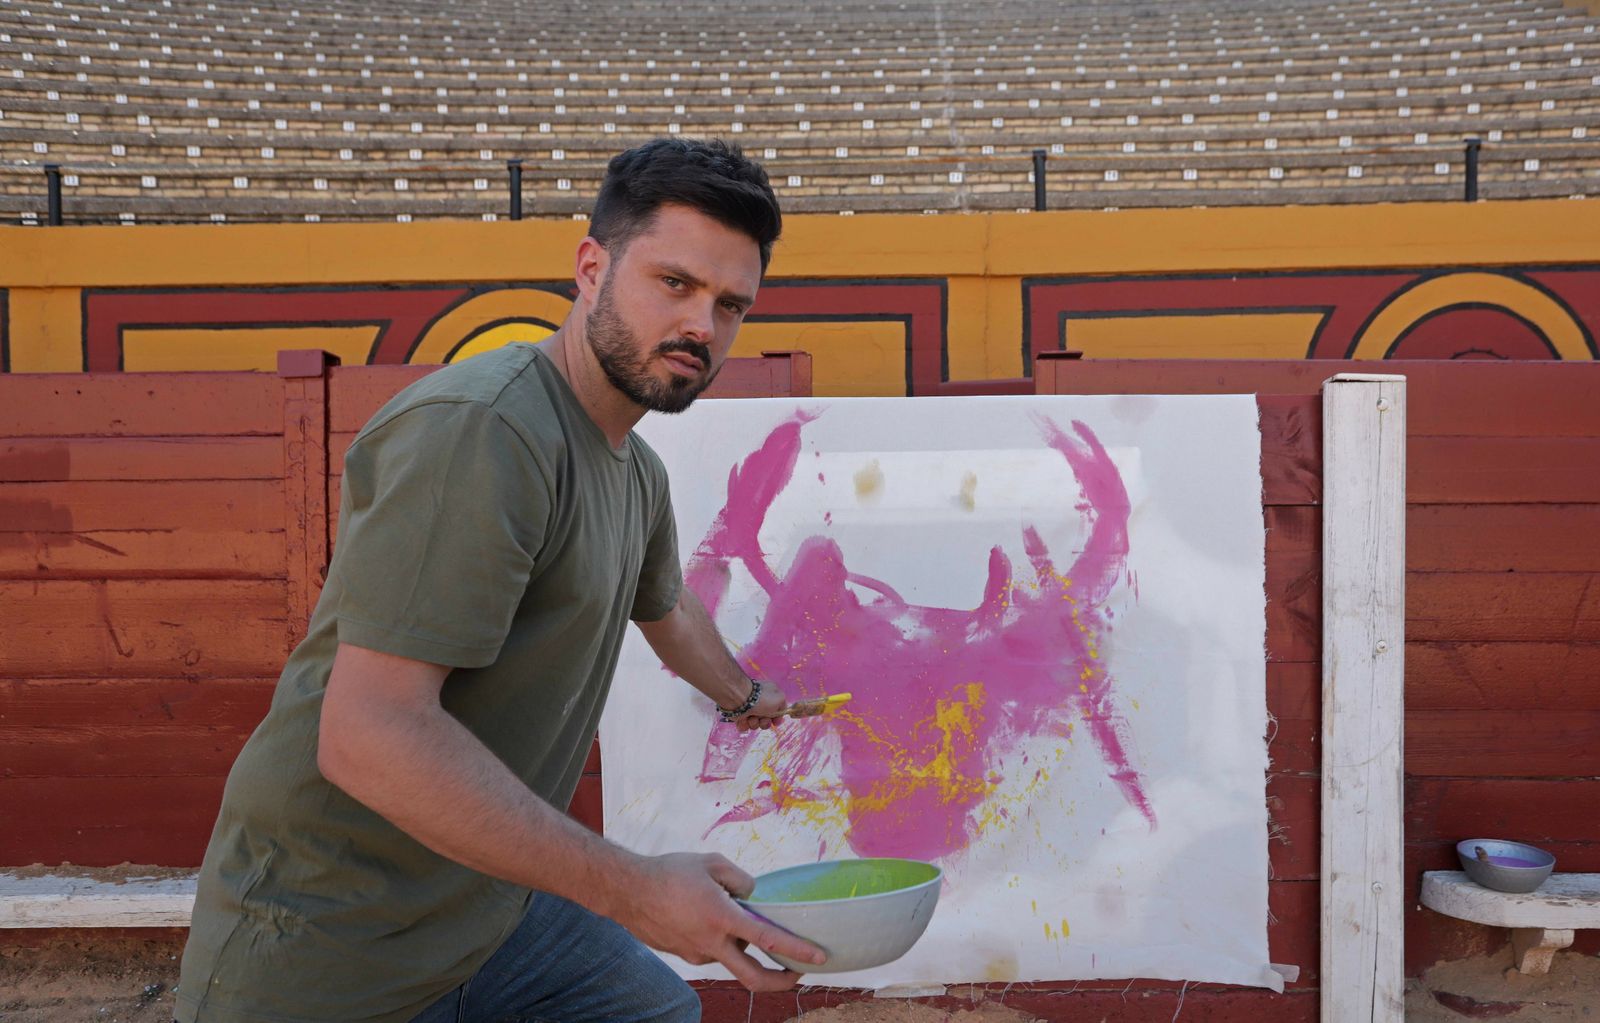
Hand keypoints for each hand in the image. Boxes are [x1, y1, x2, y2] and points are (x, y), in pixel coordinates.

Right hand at [618, 852, 826, 990]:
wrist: (626, 891)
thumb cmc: (669, 872)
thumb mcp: (711, 863)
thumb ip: (740, 880)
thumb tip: (754, 896)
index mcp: (722, 918)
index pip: (768, 939)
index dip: (797, 950)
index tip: (819, 957)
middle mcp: (712, 943)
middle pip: (754, 977)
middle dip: (780, 980)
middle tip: (797, 972)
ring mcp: (696, 954)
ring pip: (730, 958)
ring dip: (742, 946)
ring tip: (730, 914)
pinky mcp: (684, 956)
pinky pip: (711, 951)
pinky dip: (719, 940)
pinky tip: (705, 916)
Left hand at [733, 682, 787, 732]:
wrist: (739, 699)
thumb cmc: (761, 698)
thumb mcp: (780, 699)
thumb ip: (783, 706)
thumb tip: (778, 714)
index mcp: (770, 696)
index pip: (776, 711)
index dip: (777, 718)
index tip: (775, 722)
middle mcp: (760, 703)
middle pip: (766, 720)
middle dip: (765, 722)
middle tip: (762, 718)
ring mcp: (749, 709)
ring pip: (755, 725)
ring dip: (754, 723)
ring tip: (751, 717)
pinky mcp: (739, 716)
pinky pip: (744, 726)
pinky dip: (744, 724)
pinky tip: (743, 719)